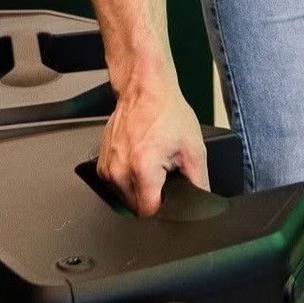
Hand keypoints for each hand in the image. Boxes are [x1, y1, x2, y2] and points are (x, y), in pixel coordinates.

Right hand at [97, 72, 209, 216]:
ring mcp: (108, 168)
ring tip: (152, 161)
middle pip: (137, 207)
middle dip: (153, 195)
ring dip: (140, 188)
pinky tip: (140, 158)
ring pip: (126, 198)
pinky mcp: (102, 165)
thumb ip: (199, 183)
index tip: (171, 192)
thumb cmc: (166, 112)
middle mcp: (120, 171)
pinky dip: (129, 178)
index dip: (165, 207)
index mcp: (143, 170)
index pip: (150, 213)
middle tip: (164, 170)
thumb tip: (201, 203)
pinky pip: (117, 185)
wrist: (144, 89)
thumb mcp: (194, 149)